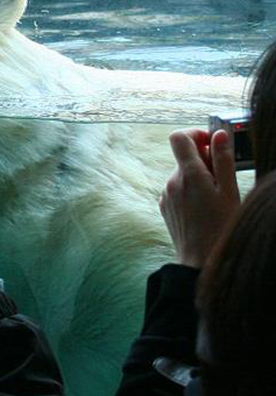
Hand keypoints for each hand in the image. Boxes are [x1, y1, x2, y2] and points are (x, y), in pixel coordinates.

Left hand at [161, 128, 240, 268]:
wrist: (200, 262)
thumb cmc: (221, 228)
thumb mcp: (229, 192)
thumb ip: (223, 160)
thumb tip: (219, 134)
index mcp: (189, 174)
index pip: (179, 137)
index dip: (195, 134)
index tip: (212, 143)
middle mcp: (172, 181)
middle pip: (184, 157)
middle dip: (204, 160)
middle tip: (224, 177)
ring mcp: (166, 194)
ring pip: (182, 174)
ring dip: (198, 178)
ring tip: (216, 198)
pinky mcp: (165, 206)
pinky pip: (178, 189)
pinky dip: (191, 191)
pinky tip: (204, 208)